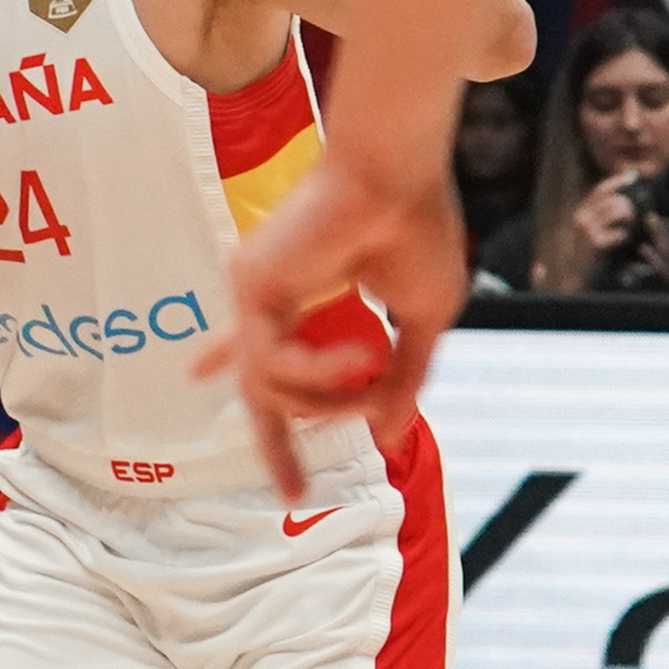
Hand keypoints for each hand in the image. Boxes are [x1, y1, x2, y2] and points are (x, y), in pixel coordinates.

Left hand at [210, 155, 467, 502]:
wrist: (400, 178)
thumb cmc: (417, 231)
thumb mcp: (421, 321)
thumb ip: (400, 380)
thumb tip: (390, 437)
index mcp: (302, 299)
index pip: (272, 359)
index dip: (264, 404)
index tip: (246, 435)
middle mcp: (269, 298)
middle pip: (260, 391)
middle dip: (274, 445)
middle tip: (292, 491)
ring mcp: (255, 293)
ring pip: (273, 388)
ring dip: (330, 400)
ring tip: (373, 372)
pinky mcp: (251, 288)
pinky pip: (275, 364)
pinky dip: (320, 373)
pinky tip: (361, 355)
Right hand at [572, 172, 641, 257]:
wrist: (573, 272)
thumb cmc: (587, 251)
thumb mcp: (590, 228)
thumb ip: (600, 215)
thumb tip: (623, 199)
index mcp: (582, 212)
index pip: (600, 190)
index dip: (617, 181)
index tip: (633, 177)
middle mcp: (582, 218)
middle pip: (612, 200)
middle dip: (626, 206)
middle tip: (631, 216)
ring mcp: (588, 230)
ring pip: (616, 212)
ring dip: (628, 218)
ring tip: (628, 226)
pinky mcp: (595, 242)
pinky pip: (619, 233)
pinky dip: (623, 236)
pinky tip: (621, 240)